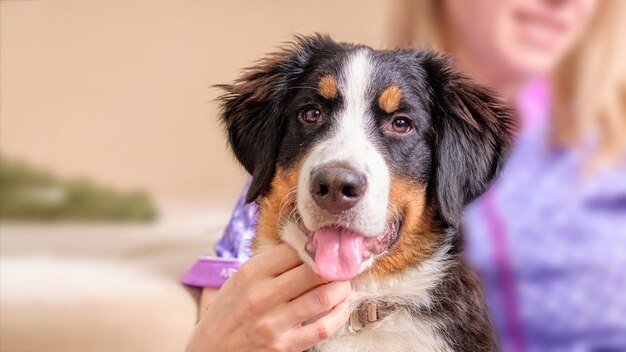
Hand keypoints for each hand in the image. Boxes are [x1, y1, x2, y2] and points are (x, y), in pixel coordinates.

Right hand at [186, 243, 351, 351]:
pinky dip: (339, 315)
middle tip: (343, 264)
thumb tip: (308, 246)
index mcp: (250, 273)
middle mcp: (261, 296)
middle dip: (335, 265)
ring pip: (323, 297)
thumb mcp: (240, 279)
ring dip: (341, 288)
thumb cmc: (229, 311)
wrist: (210, 350)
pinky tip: (340, 307)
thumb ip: (270, 264)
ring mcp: (273, 323)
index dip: (316, 245)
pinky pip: (323, 328)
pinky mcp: (284, 346)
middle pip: (313, 271)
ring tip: (343, 284)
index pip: (294, 250)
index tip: (327, 246)